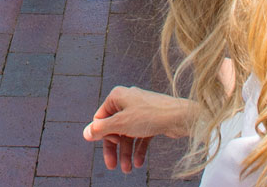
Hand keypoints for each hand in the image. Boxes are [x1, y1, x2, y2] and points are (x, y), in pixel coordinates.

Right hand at [83, 87, 197, 172]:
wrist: (180, 117)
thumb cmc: (150, 116)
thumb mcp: (121, 124)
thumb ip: (101, 129)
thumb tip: (85, 133)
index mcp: (117, 97)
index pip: (101, 118)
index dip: (103, 135)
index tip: (108, 146)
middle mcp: (127, 102)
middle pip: (114, 128)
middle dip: (114, 148)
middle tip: (112, 166)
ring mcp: (140, 111)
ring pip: (127, 134)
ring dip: (126, 152)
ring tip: (128, 169)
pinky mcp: (151, 120)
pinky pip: (140, 136)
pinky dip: (138, 149)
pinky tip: (139, 163)